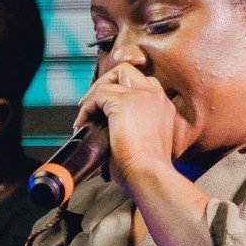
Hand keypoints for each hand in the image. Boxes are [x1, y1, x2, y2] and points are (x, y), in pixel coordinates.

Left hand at [74, 62, 176, 192]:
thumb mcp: (147, 142)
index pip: (142, 83)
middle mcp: (155, 96)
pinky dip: (86, 108)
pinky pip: (97, 95)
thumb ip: (137, 127)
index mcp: (163, 105)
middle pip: (126, 71)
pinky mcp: (124, 102)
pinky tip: (82, 124)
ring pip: (110, 79)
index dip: (121, 90)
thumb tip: (111, 130)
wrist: (150, 174)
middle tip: (92, 103)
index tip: (107, 107)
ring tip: (84, 114)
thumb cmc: (147, 169)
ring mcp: (141, 95)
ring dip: (93, 94)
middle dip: (105, 83)